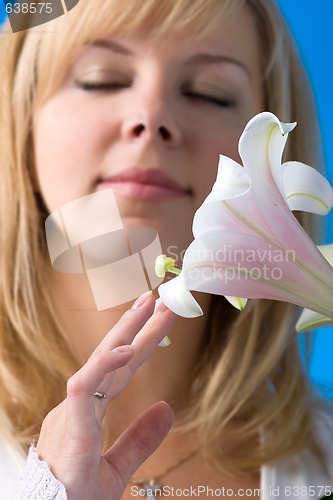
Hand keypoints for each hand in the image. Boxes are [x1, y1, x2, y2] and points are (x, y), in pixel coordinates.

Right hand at [36, 292, 176, 499]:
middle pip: (112, 357)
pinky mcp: (69, 424)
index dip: (142, 345)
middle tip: (158, 299)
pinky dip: (104, 366)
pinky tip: (126, 349)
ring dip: (126, 331)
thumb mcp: (117, 467)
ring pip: (99, 361)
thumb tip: (167, 409)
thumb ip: (140, 438)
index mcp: (88, 412)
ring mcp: (73, 411)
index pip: (120, 371)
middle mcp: (80, 404)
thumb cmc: (74, 498)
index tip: (160, 322)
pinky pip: (84, 386)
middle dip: (136, 326)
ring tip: (149, 305)